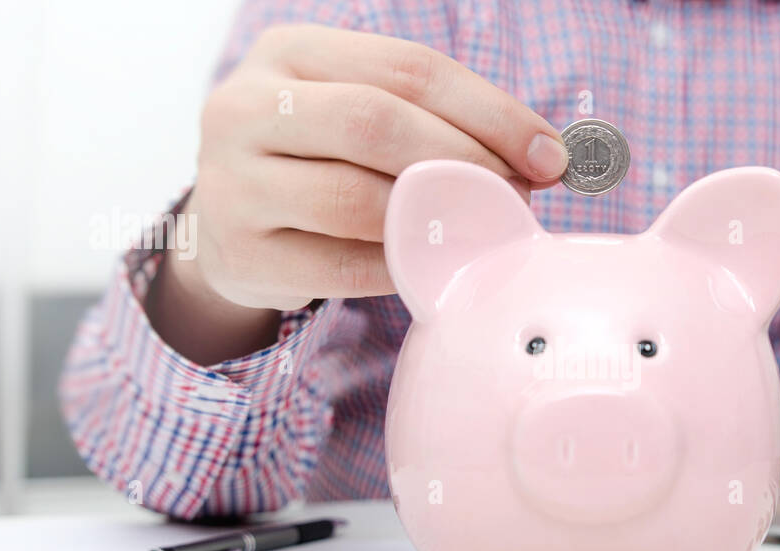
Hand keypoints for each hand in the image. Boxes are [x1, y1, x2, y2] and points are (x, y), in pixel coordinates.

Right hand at [148, 24, 567, 362]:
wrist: (232, 233)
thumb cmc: (319, 165)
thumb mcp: (358, 117)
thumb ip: (433, 120)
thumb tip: (543, 156)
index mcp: (288, 53)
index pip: (407, 67)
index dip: (490, 111)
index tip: (549, 154)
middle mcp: (243, 106)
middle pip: (375, 122)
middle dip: (466, 162)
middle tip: (517, 197)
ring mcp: (230, 182)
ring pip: (355, 198)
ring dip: (437, 221)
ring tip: (483, 234)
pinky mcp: (239, 254)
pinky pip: (343, 265)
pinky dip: (402, 269)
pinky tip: (432, 267)